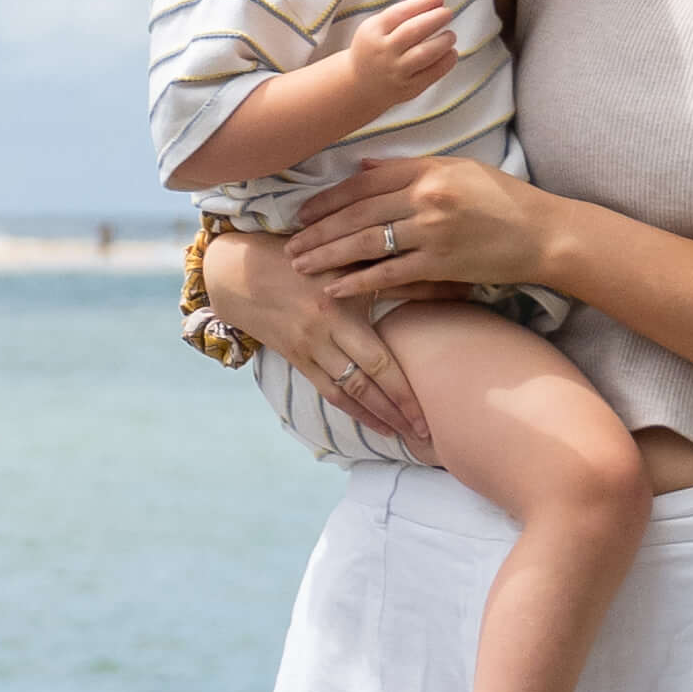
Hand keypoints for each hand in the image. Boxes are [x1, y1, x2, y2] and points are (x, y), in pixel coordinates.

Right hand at [196, 227, 438, 447]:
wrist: (238, 271)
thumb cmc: (302, 257)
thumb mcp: (348, 259)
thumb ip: (395, 276)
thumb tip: (455, 286)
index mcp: (338, 309)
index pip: (380, 362)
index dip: (404, 392)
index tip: (428, 415)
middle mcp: (321, 335)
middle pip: (365, 384)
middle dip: (396, 412)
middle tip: (425, 434)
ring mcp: (305, 350)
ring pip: (346, 393)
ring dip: (374, 417)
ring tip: (400, 434)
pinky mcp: (293, 358)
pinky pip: (325, 390)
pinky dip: (349, 408)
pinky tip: (369, 420)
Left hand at [263, 137, 546, 306]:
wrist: (543, 233)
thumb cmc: (503, 199)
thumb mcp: (458, 168)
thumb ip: (409, 168)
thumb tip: (363, 168)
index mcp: (427, 170)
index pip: (363, 184)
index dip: (327, 200)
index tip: (302, 213)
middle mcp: (425, 198)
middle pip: (356, 214)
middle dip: (318, 231)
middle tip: (289, 244)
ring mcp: (432, 232)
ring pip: (365, 244)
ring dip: (328, 256)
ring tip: (301, 265)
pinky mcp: (441, 264)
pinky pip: (390, 274)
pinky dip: (359, 282)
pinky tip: (334, 288)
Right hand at [268, 0, 458, 149]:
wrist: (352, 91)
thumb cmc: (367, 54)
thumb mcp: (377, 28)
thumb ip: (403, 13)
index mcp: (373, 32)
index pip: (403, 13)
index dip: (424, 5)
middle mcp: (384, 51)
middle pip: (418, 30)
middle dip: (437, 19)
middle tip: (447, 13)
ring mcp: (396, 71)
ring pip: (427, 52)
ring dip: (443, 40)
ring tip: (450, 34)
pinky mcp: (407, 88)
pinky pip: (432, 74)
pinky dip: (445, 62)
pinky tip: (451, 53)